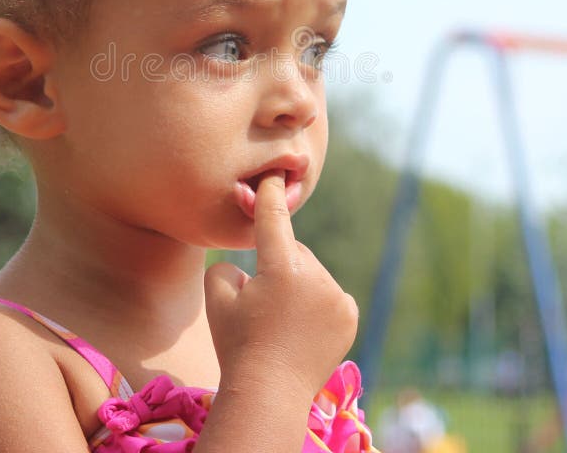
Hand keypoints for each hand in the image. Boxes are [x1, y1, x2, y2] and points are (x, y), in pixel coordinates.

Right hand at [204, 170, 358, 399]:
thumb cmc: (237, 345)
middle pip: (292, 250)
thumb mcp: (218, 299)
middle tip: (261, 296)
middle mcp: (315, 276)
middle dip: (278, 262)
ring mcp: (336, 296)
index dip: (271, 193)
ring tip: (280, 317)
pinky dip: (316, 299)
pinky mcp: (348, 314)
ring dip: (297, 281)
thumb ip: (226, 266)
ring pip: (311, 271)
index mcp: (281, 268)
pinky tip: (301, 323)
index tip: (274, 174)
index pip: (274, 218)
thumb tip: (246, 263)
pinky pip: (328, 292)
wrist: (269, 393)